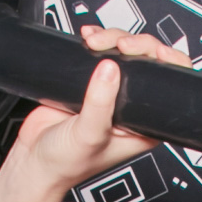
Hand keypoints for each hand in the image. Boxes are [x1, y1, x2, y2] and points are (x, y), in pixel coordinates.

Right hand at [14, 26, 192, 196]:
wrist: (34, 162)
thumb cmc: (64, 163)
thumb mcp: (88, 135)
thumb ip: (100, 103)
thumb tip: (110, 67)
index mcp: (143, 126)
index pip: (168, 85)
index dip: (166, 62)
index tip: (152, 53)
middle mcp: (131, 108)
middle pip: (147, 60)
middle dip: (134, 44)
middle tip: (118, 45)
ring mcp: (110, 94)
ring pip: (124, 52)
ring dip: (112, 38)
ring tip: (95, 42)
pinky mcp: (90, 83)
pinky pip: (101, 53)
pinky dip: (96, 40)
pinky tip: (88, 38)